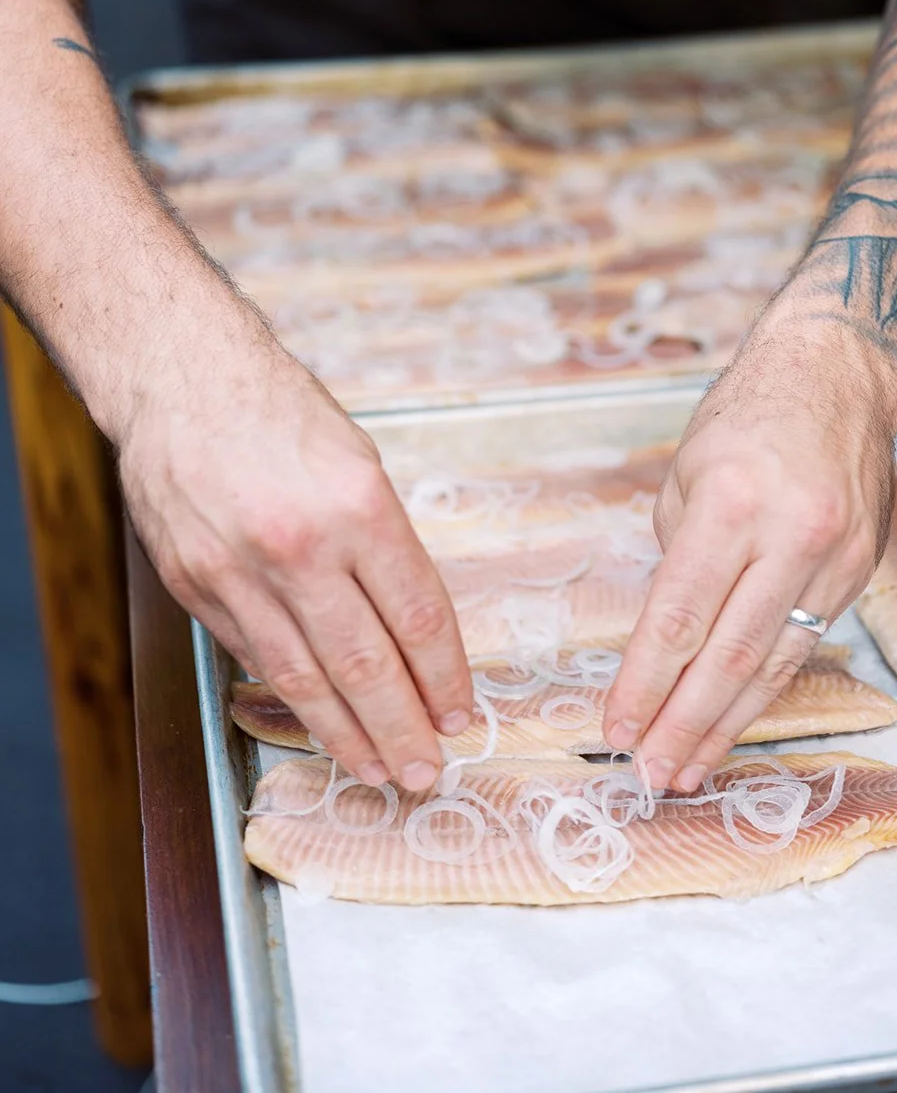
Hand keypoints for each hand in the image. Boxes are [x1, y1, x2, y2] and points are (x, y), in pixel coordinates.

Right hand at [117, 304, 472, 790]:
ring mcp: (240, 572)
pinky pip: (253, 656)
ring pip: (304, 680)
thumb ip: (382, 544)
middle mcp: (301, 547)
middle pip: (366, 665)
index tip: (461, 713)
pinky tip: (316, 721)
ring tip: (378, 771)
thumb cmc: (280, 412)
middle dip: (403, 728)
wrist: (180, 379)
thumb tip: (411, 628)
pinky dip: (290, 696)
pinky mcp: (195, 587)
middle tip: (427, 771)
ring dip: (346, 735)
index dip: (444, 676)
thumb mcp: (359, 462)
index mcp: (359, 506)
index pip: (418, 616)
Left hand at [603, 308, 896, 790]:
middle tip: (649, 776)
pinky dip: (766, 689)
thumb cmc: (749, 413)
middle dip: (684, 725)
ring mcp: (835, 558)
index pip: (679, 617)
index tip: (616, 729)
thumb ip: (679, 555)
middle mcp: (792, 535)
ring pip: (774, 664)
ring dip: (727, 725)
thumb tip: (667, 638)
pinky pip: (805, 645)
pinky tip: (736, 720)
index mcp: (733, 502)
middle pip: (729, 656)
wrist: (840, 374)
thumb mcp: (688, 470)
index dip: (645, 683)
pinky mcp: (860, 571)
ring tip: (688, 769)